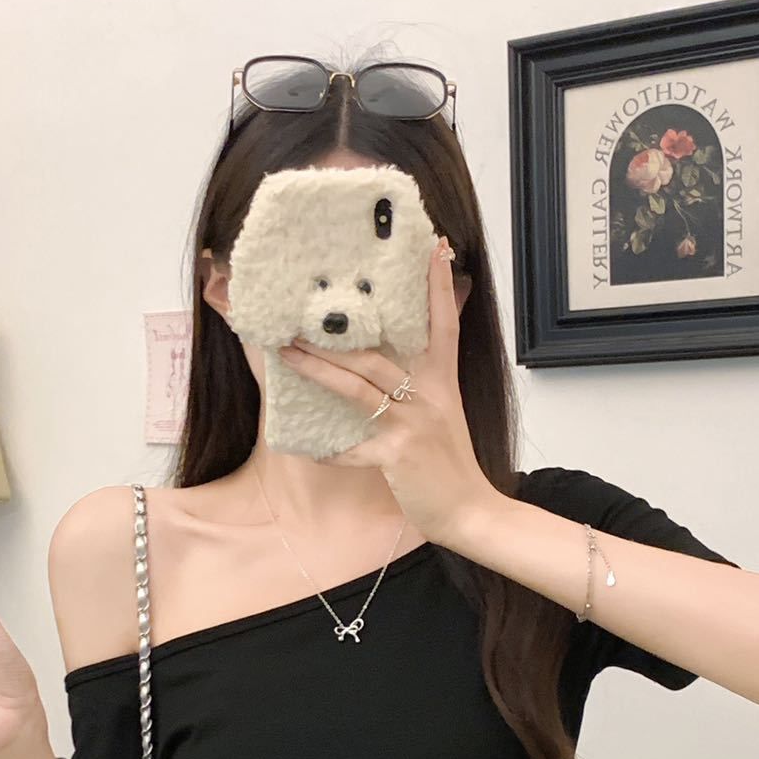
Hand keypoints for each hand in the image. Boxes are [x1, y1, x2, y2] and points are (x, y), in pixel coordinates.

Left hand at [275, 235, 499, 544]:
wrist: (471, 512)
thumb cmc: (452, 463)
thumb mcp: (448, 412)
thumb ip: (429, 382)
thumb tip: (404, 358)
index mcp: (443, 382)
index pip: (442, 324)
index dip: (437, 285)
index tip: (432, 246)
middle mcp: (429, 396)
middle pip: (376, 355)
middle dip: (334, 337)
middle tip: (299, 317)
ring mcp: (413, 425)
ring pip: (359, 388)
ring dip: (318, 370)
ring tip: (287, 354)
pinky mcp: (398, 456)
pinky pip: (354, 449)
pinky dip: (331, 450)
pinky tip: (310, 449)